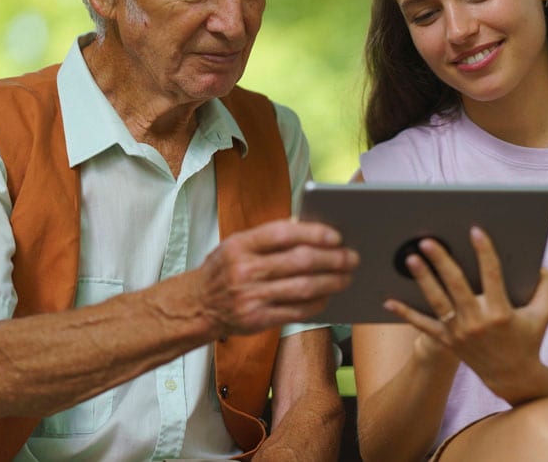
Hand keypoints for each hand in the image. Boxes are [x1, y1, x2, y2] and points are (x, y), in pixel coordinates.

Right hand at [198, 219, 357, 335]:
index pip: (283, 234)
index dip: (313, 233)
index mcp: (239, 245)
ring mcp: (250, 297)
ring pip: (303, 287)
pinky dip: (317, 303)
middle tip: (352, 257)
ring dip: (331, 282)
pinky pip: (296, 311)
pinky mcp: (257, 320)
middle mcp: (244, 270)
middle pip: (299, 261)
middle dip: (332, 259)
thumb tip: (308, 227)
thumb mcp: (237, 245)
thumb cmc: (224, 270)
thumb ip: (269, 237)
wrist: (196, 306)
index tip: (336, 235)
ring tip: (346, 276)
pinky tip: (328, 296)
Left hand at [383, 227, 547, 402]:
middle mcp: (478, 322)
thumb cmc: (529, 339)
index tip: (475, 230)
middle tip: (429, 240)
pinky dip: (405, 313)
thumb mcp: (545, 313)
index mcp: (501, 312)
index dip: (484, 251)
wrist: (513, 377)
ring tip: (411, 258)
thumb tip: (541, 262)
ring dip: (423, 279)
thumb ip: (546, 285)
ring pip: (437, 301)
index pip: (492, 275)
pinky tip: (388, 300)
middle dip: (442, 261)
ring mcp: (460, 333)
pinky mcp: (448, 342)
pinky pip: (423, 325)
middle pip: (456, 285)